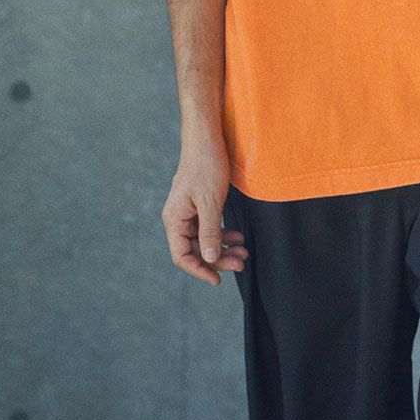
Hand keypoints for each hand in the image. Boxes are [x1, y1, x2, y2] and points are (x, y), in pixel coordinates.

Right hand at [163, 138, 249, 285]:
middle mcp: (178, 219)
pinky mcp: (199, 207)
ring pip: (204, 241)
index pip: (182, 256)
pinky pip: (209, 228)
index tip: (218, 280)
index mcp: (174, 219)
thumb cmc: (206, 166)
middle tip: (242, 263)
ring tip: (244, 252)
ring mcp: (188, 213)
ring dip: (224, 248)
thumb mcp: (211, 203)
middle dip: (218, 260)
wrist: (207, 139)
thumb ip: (210, 233)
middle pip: (195, 250)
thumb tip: (210, 259)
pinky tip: (239, 238)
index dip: (199, 270)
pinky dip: (224, 235)